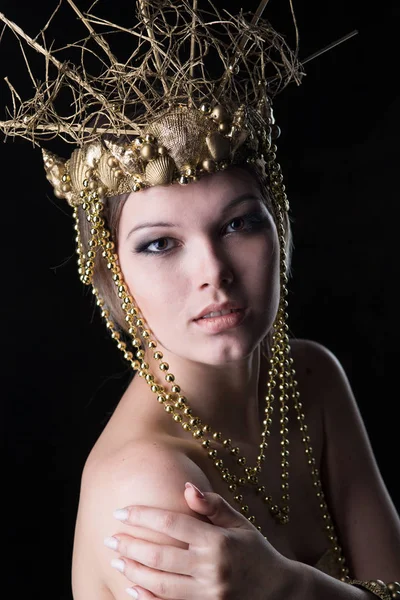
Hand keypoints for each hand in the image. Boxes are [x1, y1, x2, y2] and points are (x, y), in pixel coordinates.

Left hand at [105, 483, 291, 599]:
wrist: (280, 593)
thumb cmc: (256, 551)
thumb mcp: (240, 522)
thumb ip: (212, 505)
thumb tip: (185, 488)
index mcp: (217, 541)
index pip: (171, 524)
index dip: (143, 516)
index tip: (120, 512)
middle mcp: (210, 569)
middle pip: (160, 555)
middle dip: (130, 545)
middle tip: (109, 538)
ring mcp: (207, 595)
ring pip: (160, 584)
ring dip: (133, 571)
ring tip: (116, 560)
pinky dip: (147, 599)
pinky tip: (131, 589)